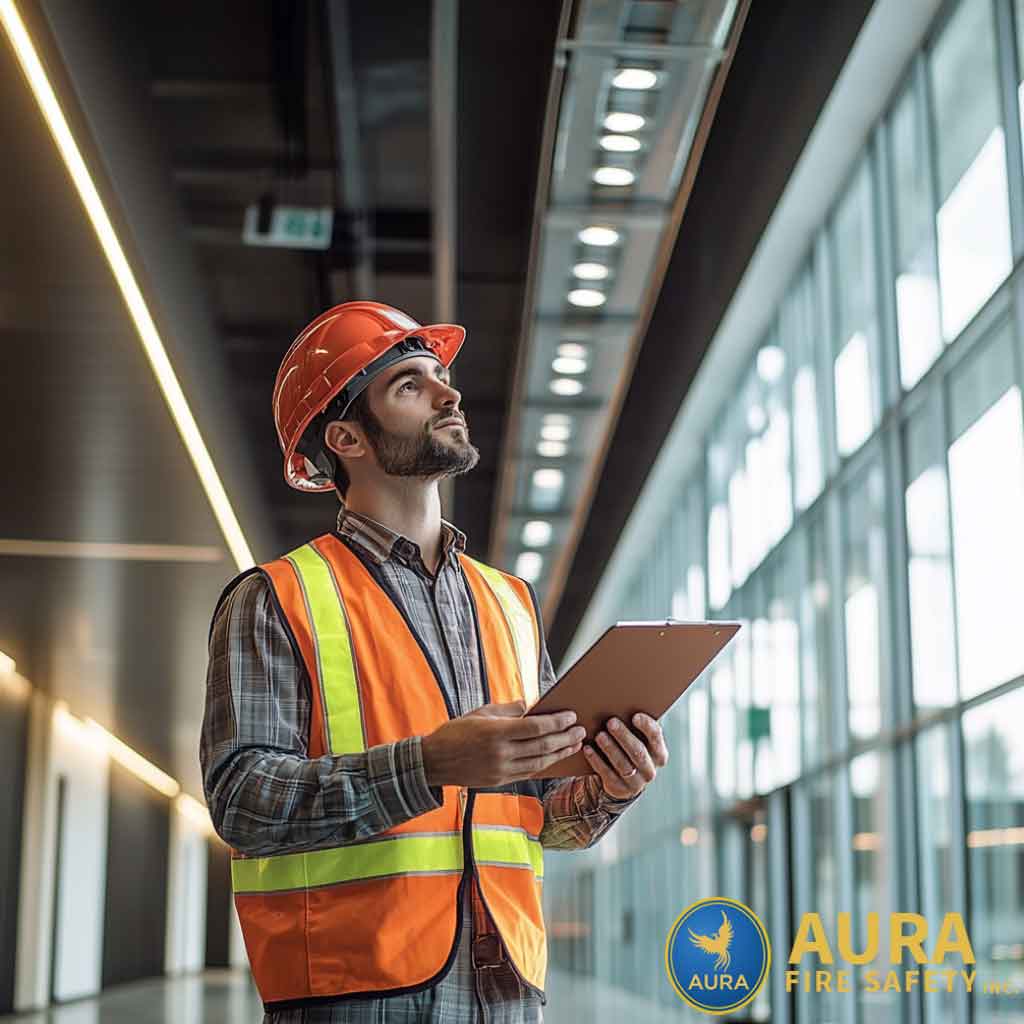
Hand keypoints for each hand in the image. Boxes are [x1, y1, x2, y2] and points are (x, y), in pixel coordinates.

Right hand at [421, 700, 586, 787]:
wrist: (433, 763)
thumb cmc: (455, 733)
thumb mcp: (479, 713)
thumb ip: (507, 709)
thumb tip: (529, 705)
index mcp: (495, 732)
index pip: (534, 727)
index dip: (556, 722)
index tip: (571, 716)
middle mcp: (500, 754)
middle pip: (542, 747)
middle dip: (565, 738)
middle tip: (580, 731)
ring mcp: (500, 770)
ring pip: (539, 763)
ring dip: (560, 754)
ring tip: (575, 745)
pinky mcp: (500, 781)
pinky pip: (529, 773)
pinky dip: (545, 765)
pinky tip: (555, 758)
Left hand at [582, 713, 667, 800]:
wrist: (624, 779)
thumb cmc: (630, 748)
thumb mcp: (637, 739)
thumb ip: (635, 727)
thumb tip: (620, 703)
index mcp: (659, 753)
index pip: (656, 738)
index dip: (647, 727)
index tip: (635, 716)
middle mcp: (650, 769)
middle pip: (638, 752)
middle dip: (624, 736)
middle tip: (611, 722)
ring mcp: (636, 782)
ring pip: (623, 764)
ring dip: (610, 748)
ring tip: (599, 735)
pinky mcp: (619, 788)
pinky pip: (607, 774)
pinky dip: (597, 761)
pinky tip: (588, 749)